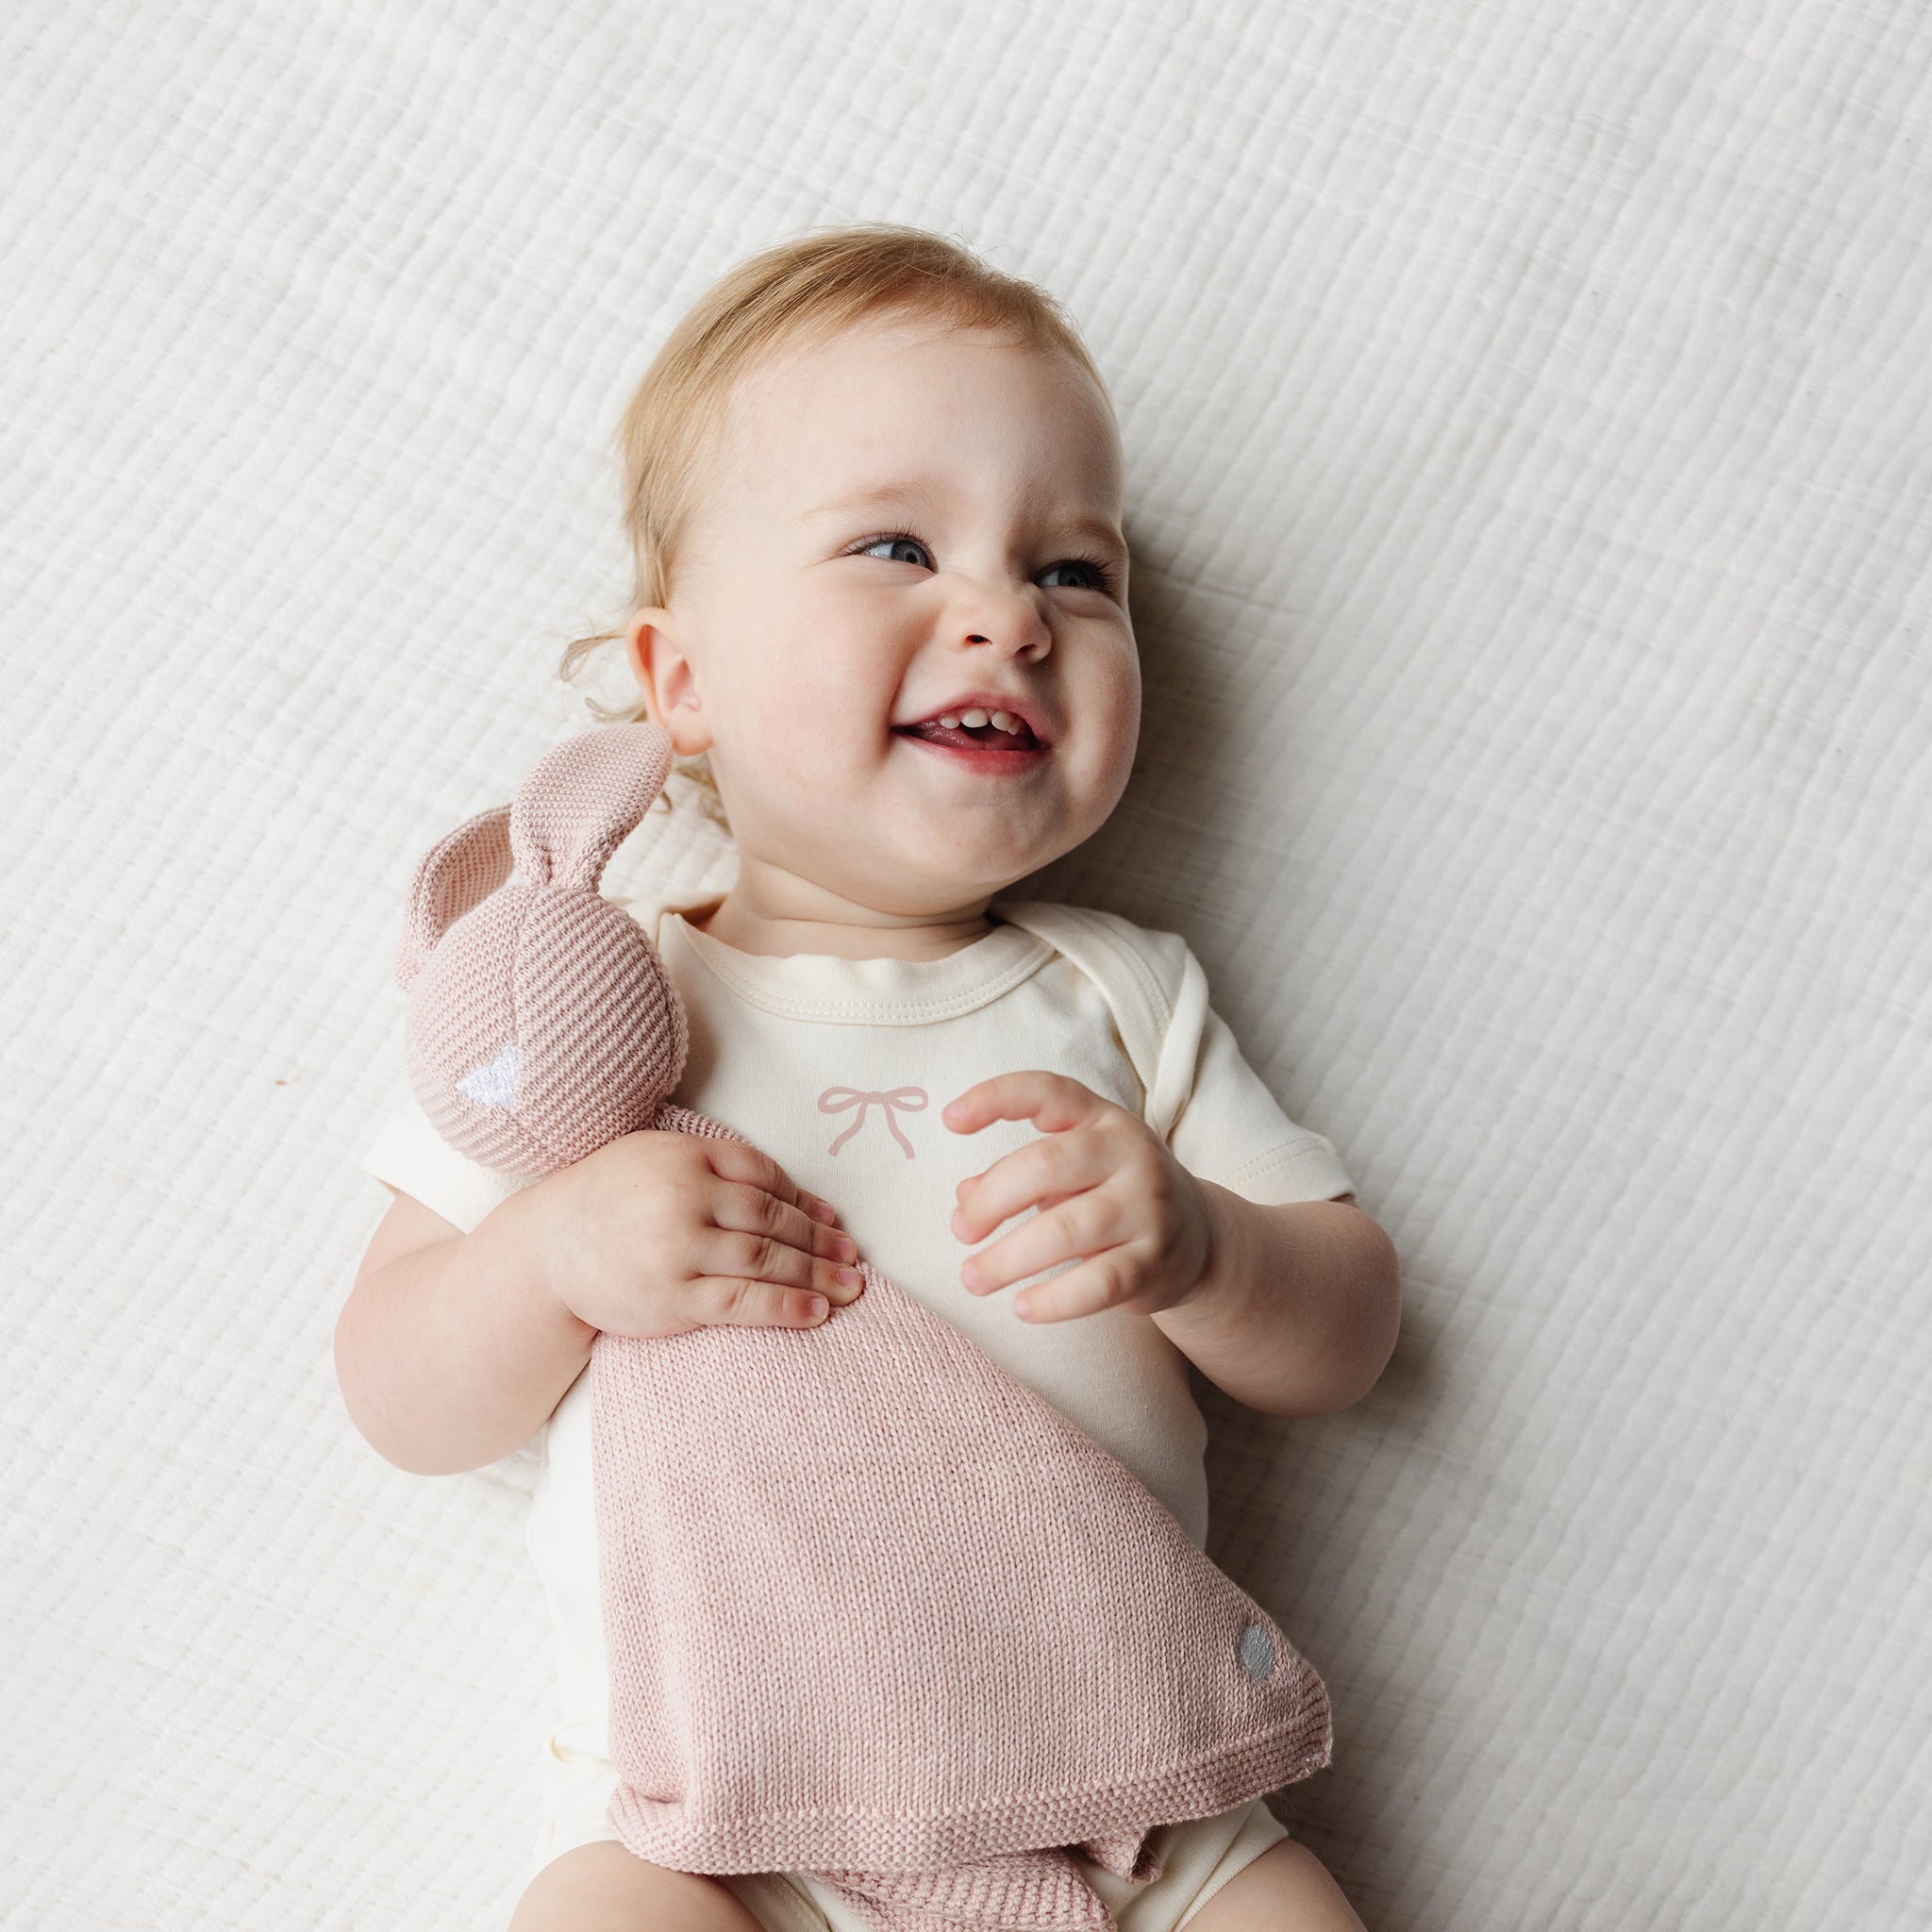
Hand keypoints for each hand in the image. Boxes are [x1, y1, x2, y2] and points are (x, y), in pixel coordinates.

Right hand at [526, 1129, 864, 1335]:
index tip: (833, 1220)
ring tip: (852, 1286)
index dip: (805, 1199)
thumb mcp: (657, 1157)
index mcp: (686, 1156)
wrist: (547, 1248)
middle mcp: (686, 1198)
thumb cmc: (609, 1199)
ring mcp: (680, 1250)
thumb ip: (717, 1164)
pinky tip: (816, 1312)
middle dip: (821, 1240)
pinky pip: (742, 1302)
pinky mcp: (673, 1299)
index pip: (764, 1176)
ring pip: (766, 1260)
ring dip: (817, 1274)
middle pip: (773, 1219)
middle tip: (854, 1256)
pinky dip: (785, 1306)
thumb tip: (793, 1194)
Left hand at [941, 1072, 1213, 1321]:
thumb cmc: (1113, 1194)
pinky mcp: (1154, 1262)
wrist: (1199, 1239)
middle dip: (991, 1200)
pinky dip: (1053, 1300)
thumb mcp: (1072, 1171)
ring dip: (1008, 1259)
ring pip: (1067, 1230)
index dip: (996, 1098)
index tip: (950, 1120)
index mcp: (1102, 1119)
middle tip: (961, 1230)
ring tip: (973, 1277)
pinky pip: (1097, 1284)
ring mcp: (1147, 1208)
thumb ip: (1018, 1175)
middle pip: (1047, 1166)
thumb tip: (964, 1196)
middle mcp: (1130, 1154)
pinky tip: (1021, 1307)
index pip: (1048, 1092)